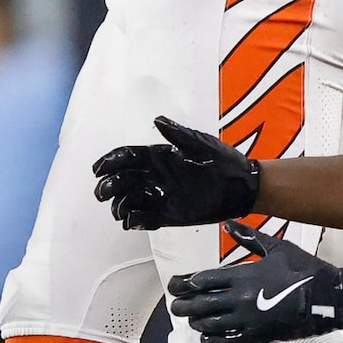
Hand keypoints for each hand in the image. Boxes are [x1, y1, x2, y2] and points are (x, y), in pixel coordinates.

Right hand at [94, 116, 259, 228]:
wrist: (244, 186)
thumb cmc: (225, 161)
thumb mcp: (201, 144)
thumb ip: (178, 135)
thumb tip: (158, 120)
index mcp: (159, 156)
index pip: (127, 157)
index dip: (110, 162)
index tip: (98, 169)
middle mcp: (156, 176)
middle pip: (123, 180)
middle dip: (109, 186)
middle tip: (102, 193)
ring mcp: (161, 195)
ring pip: (130, 200)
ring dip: (120, 205)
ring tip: (119, 210)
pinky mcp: (169, 214)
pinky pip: (146, 218)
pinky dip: (135, 221)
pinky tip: (131, 222)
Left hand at [167, 223, 342, 342]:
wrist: (328, 298)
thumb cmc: (303, 269)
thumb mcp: (276, 247)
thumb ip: (249, 237)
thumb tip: (227, 223)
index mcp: (243, 276)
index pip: (203, 281)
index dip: (185, 284)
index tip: (176, 285)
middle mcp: (241, 300)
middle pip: (201, 305)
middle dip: (184, 306)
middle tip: (175, 305)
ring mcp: (249, 321)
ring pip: (211, 326)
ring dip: (197, 323)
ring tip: (191, 320)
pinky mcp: (258, 338)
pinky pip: (228, 342)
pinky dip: (214, 340)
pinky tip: (207, 338)